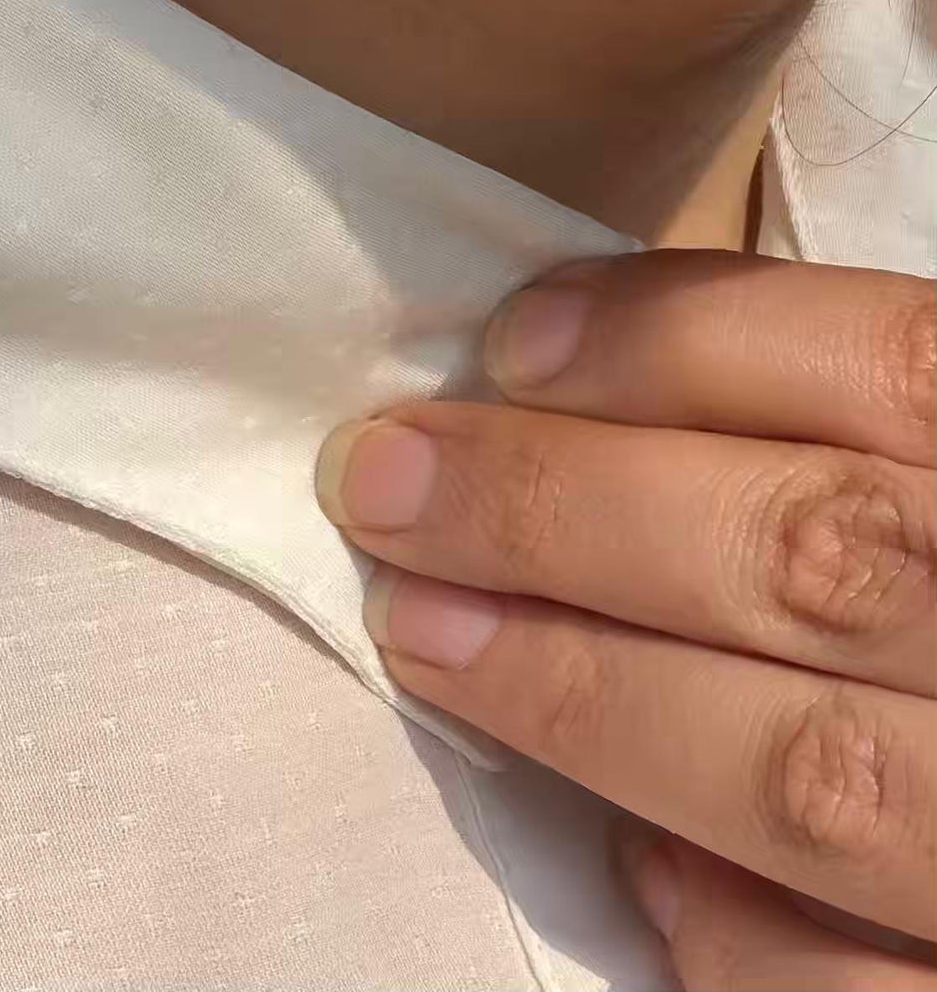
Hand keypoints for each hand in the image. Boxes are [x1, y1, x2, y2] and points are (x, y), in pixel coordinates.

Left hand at [314, 251, 935, 988]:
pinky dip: (726, 923)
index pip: (891, 366)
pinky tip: (638, 862)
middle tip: (382, 481)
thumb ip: (822, 437)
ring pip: (813, 773)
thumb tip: (570, 391)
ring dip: (584, 695)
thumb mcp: (926, 484)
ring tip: (422, 635)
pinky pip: (849, 990)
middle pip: (820, 557)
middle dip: (564, 510)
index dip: (685, 338)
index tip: (510, 342)